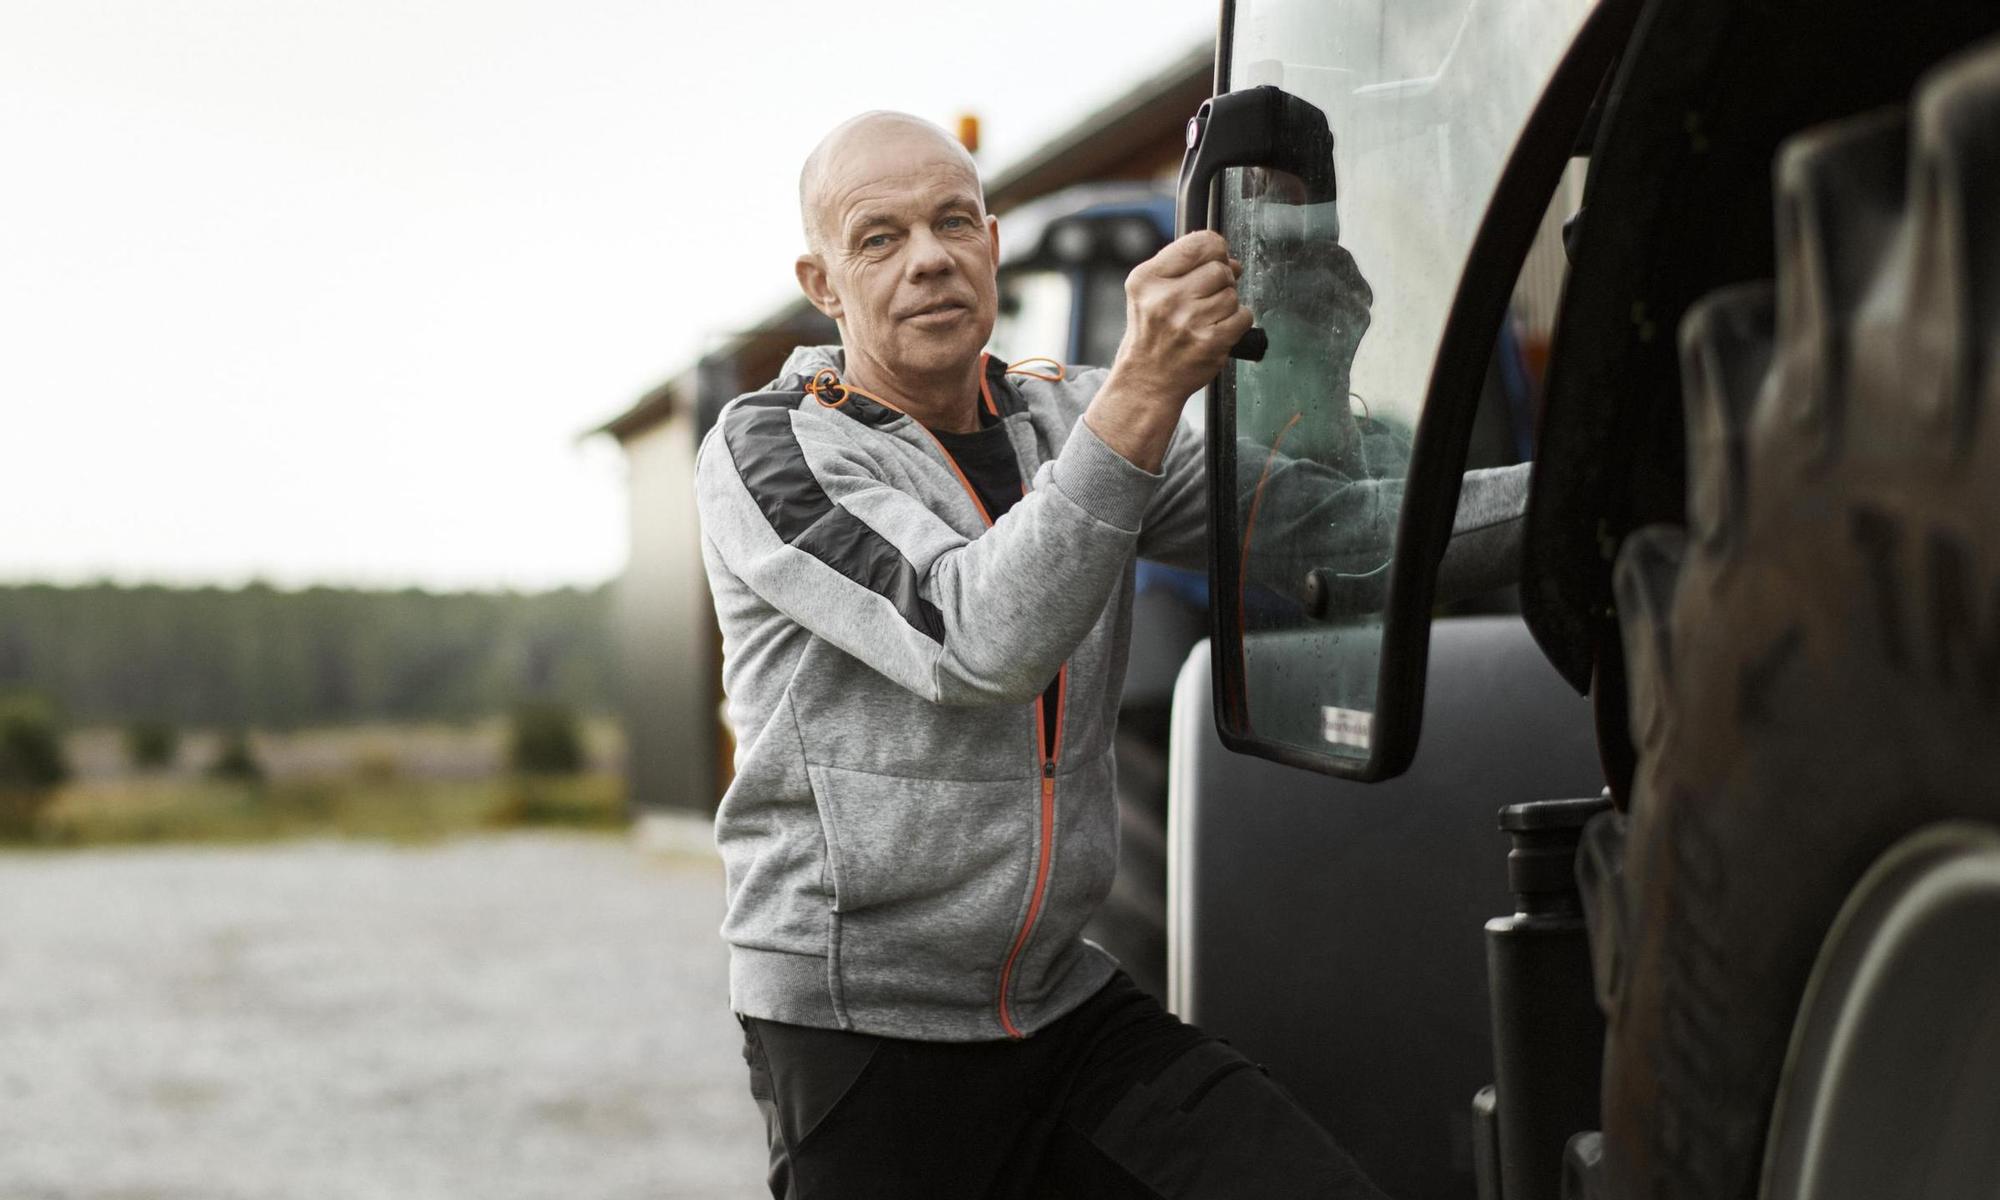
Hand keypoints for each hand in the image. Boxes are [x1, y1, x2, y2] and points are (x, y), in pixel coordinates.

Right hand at [1111, 231, 1252, 403]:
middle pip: (1220, 269)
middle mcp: (1166, 298)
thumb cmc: (1152, 334)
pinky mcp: (1210, 342)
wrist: (1146, 380)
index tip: (1213, 261)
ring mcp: (1189, 321)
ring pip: (1232, 294)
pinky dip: (1236, 323)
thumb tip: (1232, 261)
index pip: (1200, 243)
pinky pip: (1243, 316)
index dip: (1215, 250)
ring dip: (1226, 305)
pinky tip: (1216, 330)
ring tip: (1205, 319)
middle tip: (1204, 300)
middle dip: (1220, 282)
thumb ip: (1183, 267)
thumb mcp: (1148, 291)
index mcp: (1147, 279)